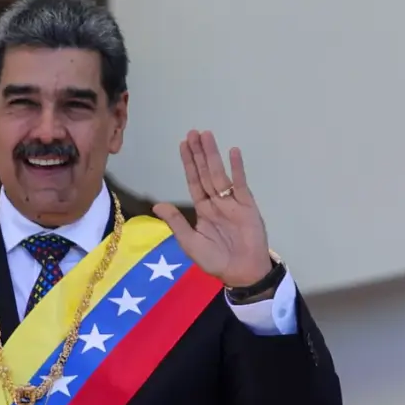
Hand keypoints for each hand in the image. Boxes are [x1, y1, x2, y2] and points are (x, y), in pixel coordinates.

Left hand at [152, 130, 272, 287]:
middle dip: (199, 153)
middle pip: (205, 172)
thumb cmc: (214, 259)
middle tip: (193, 132)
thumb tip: (157, 205)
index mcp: (202, 209)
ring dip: (213, 155)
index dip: (188, 163)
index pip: (193, 181)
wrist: (241, 271)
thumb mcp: (189, 242)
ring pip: (219, 173)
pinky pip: (240, 183)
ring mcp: (232, 201)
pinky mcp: (247, 205)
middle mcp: (216, 201)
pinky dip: (236, 167)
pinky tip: (232, 152)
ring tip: (207, 136)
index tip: (183, 145)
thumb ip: (176, 221)